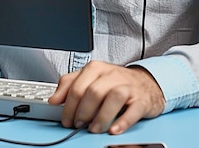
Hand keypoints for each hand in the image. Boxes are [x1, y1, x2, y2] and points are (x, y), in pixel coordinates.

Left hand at [48, 61, 164, 134]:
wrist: (145, 83)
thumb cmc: (114, 82)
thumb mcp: (90, 78)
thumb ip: (70, 85)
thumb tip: (53, 99)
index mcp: (96, 68)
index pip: (77, 86)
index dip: (69, 105)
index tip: (66, 119)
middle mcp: (112, 75)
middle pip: (93, 91)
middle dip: (82, 112)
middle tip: (78, 125)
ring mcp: (128, 87)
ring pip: (113, 98)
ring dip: (101, 117)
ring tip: (93, 129)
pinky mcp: (141, 100)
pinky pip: (133, 110)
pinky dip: (123, 122)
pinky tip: (114, 130)